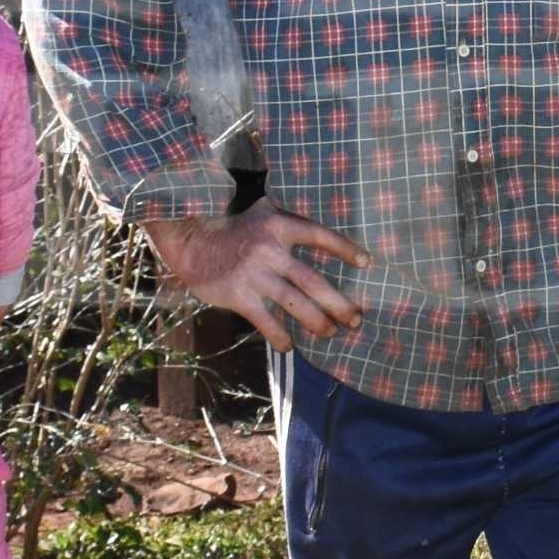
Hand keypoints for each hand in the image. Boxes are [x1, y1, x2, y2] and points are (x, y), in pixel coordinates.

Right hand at [142, 205, 367, 352]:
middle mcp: (269, 249)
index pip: (320, 235)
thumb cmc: (233, 228)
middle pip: (312, 280)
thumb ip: (288, 222)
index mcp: (279, 226)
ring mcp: (254, 273)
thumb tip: (320, 234)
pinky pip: (265, 320)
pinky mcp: (238, 294)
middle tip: (356, 319)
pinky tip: (289, 346)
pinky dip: (279, 336)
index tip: (367, 262)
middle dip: (338, 302)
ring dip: (316, 322)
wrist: (191, 240)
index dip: (344, 249)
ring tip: (331, 334)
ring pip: (294, 303)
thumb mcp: (262, 212)